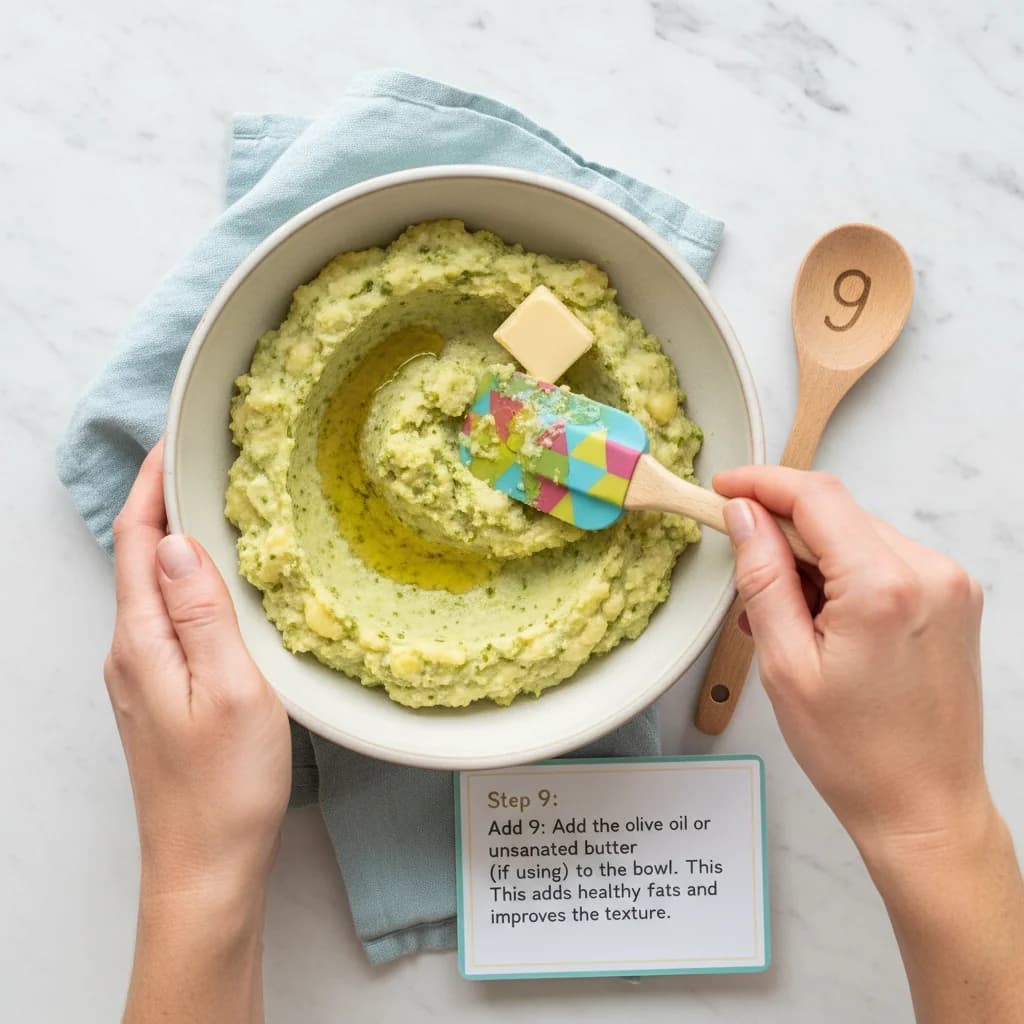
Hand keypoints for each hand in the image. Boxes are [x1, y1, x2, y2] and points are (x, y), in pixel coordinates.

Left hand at [105, 440, 290, 1021]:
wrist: (204, 867)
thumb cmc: (224, 786)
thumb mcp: (231, 690)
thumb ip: (202, 613)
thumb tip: (176, 541)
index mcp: (141, 642)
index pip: (134, 540)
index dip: (152, 484)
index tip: (175, 438)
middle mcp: (129, 652)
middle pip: (137, 557)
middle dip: (164, 501)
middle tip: (208, 461)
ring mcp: (141, 676)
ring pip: (153, 587)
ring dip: (176, 540)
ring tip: (221, 507)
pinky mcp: (159, 695)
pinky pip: (167, 617)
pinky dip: (187, 581)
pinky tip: (221, 583)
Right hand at [713, 467, 988, 858]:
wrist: (925, 807)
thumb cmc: (857, 753)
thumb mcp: (785, 665)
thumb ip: (762, 578)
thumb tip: (744, 516)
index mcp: (884, 587)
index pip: (816, 497)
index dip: (761, 483)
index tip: (723, 488)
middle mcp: (929, 573)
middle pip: (837, 513)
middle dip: (782, 531)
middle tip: (742, 572)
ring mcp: (949, 584)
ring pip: (858, 535)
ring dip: (812, 557)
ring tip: (782, 617)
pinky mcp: (952, 598)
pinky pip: (884, 560)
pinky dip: (844, 575)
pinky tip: (820, 619)